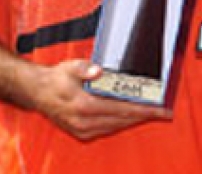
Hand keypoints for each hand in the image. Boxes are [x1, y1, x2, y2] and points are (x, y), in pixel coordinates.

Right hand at [29, 60, 170, 140]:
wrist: (38, 92)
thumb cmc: (56, 79)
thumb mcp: (70, 67)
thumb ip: (85, 68)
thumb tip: (99, 71)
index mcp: (85, 105)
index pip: (123, 109)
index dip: (144, 110)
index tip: (160, 109)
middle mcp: (85, 121)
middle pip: (123, 120)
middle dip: (145, 115)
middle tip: (164, 111)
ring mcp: (83, 129)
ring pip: (117, 126)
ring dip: (134, 120)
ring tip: (152, 113)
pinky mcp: (82, 133)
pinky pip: (108, 130)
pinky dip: (121, 123)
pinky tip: (131, 117)